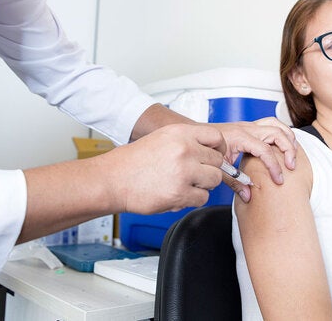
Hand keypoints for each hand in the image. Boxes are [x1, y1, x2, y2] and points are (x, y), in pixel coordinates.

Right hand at [111, 123, 227, 213]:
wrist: (113, 180)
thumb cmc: (133, 161)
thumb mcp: (162, 138)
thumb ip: (187, 142)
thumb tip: (211, 152)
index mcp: (180, 133)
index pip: (216, 137)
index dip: (218, 149)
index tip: (214, 156)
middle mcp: (184, 149)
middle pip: (218, 161)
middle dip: (209, 169)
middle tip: (194, 175)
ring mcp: (184, 171)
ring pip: (214, 180)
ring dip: (203, 185)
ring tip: (185, 184)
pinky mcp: (180, 193)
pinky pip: (203, 198)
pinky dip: (193, 199)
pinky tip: (177, 194)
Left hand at [213, 117, 296, 200]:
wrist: (196, 135)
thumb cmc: (206, 148)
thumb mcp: (219, 167)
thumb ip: (233, 182)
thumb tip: (248, 195)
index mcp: (239, 137)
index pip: (265, 150)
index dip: (274, 166)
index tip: (278, 180)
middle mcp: (247, 128)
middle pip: (276, 133)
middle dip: (288, 150)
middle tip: (291, 167)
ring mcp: (249, 126)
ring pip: (277, 124)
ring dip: (288, 138)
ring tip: (292, 154)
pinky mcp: (250, 127)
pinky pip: (272, 124)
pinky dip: (282, 133)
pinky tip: (284, 146)